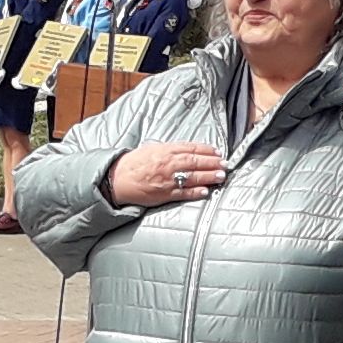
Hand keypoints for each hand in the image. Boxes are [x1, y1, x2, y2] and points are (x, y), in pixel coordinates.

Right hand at [110, 139, 225, 209]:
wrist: (117, 179)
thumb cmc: (134, 163)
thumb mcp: (152, 149)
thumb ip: (170, 149)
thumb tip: (187, 150)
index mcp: (165, 150)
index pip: (191, 148)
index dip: (206, 150)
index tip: (217, 152)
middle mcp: (168, 164)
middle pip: (195, 162)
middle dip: (212, 163)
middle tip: (225, 164)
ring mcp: (167, 180)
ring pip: (193, 177)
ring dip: (209, 176)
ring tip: (221, 176)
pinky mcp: (164, 194)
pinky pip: (183, 193)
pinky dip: (196, 192)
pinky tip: (206, 191)